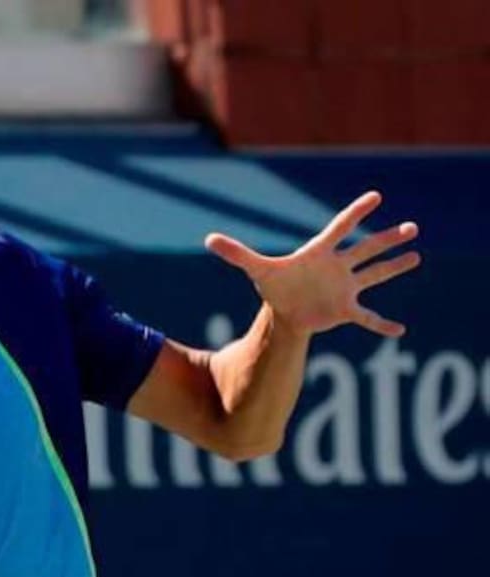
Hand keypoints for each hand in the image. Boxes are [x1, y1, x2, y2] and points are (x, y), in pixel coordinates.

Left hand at [205, 191, 420, 337]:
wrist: (283, 311)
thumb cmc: (275, 285)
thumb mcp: (257, 269)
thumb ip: (237, 253)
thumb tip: (208, 239)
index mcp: (319, 253)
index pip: (340, 228)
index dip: (356, 213)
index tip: (376, 196)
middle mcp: (338, 267)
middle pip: (366, 249)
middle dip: (387, 240)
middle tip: (412, 228)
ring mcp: (345, 287)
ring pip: (374, 275)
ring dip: (394, 267)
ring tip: (416, 256)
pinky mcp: (345, 310)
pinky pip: (367, 318)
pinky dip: (381, 325)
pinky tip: (400, 330)